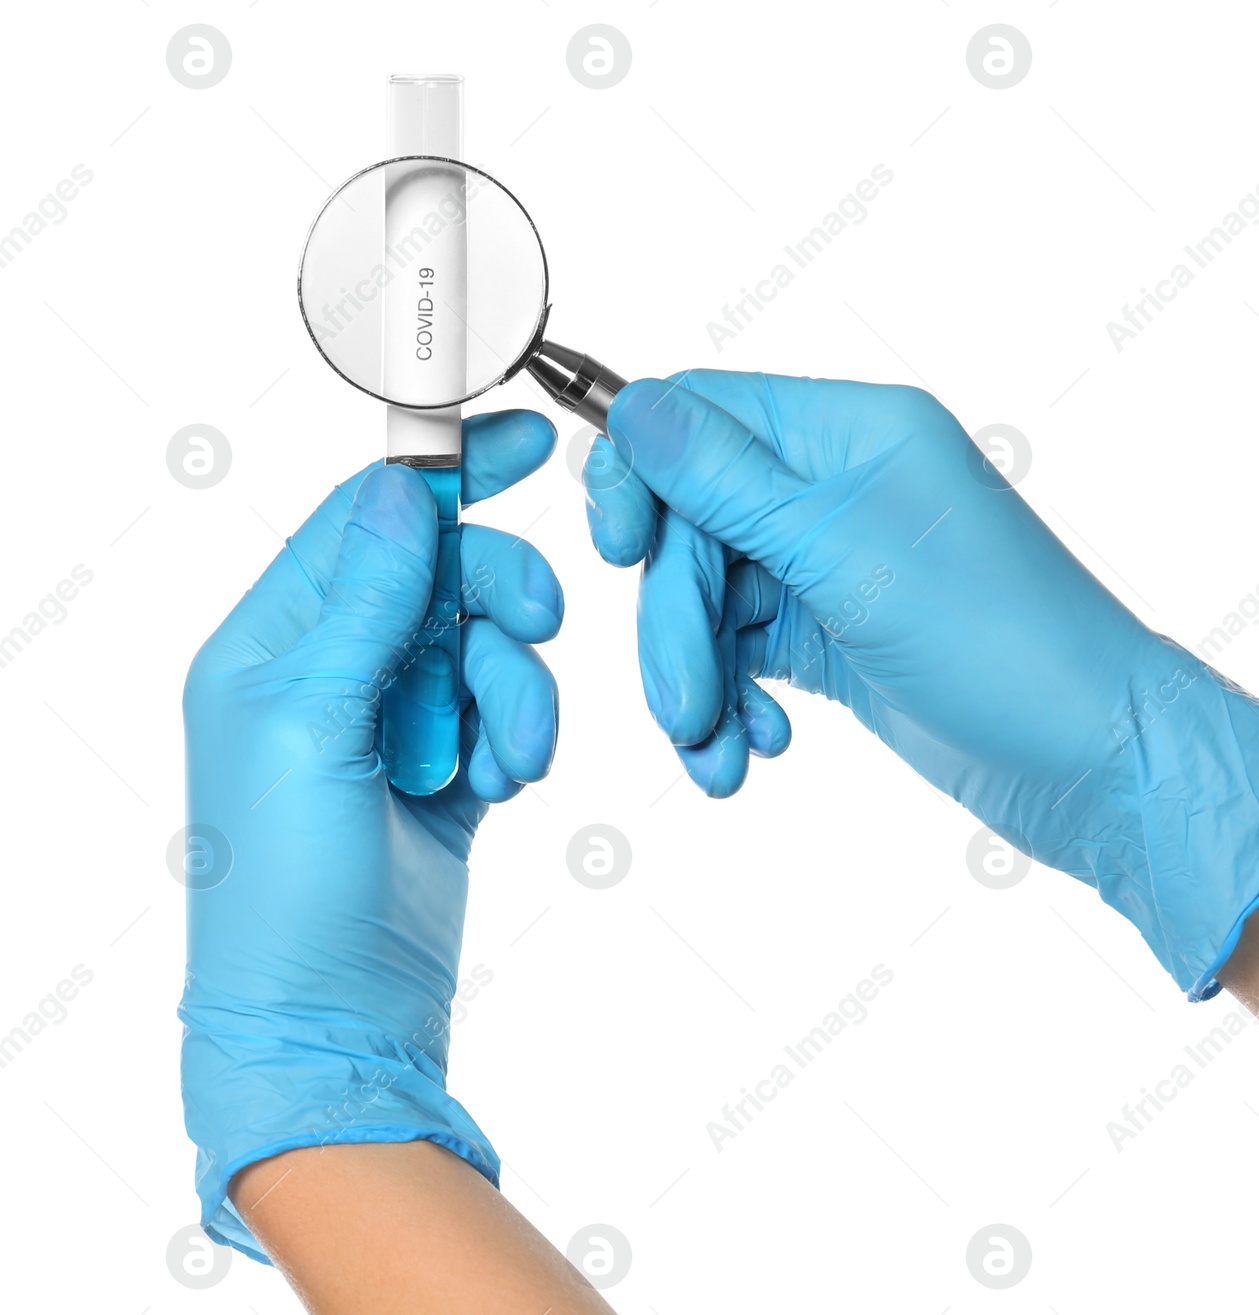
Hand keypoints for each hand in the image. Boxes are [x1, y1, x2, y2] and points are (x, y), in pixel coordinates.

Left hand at [179, 410, 561, 1258]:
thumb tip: (400, 491)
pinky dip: (518, 734)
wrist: (332, 1022)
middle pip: (442, 577)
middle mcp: (329, 672)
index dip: (445, 475)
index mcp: (271, 644)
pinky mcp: (443, 768)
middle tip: (533, 628)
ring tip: (508, 755)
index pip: (364, 521)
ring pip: (486, 645)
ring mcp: (390, 721)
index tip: (527, 444)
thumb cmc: (285, 890)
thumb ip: (364, 604)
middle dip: (497, 599)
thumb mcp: (311, 726)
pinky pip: (504, 709)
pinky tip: (504, 782)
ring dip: (514, 688)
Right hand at [588, 372, 1258, 996]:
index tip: (615, 552)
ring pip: (710, 598)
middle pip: (693, 524)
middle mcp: (839, 487)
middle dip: (676, 621)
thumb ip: (728, 481)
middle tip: (683, 707)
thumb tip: (634, 404)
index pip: (699, 418)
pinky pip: (744, 652)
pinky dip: (735, 703)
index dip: (640, 481)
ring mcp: (835, 563)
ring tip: (718, 754)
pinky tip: (757, 748)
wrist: (1090, 760)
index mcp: (852, 432)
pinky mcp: (835, 635)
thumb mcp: (847, 555)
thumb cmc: (1006, 645)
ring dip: (699, 678)